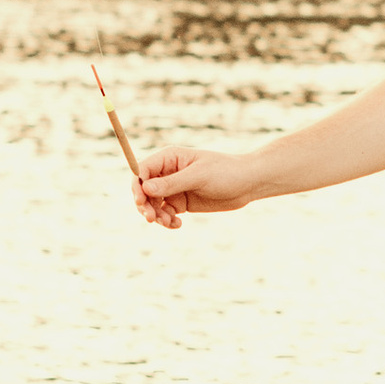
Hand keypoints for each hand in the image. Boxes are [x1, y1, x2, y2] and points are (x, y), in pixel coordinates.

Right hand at [133, 140, 260, 228]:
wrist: (247, 184)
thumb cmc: (225, 172)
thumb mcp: (199, 176)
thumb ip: (172, 183)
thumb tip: (146, 188)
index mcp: (169, 158)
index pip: (142, 170)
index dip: (137, 186)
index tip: (140, 201)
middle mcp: (168, 172)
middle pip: (144, 189)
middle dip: (145, 205)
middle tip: (152, 219)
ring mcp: (174, 188)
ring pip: (153, 204)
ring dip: (156, 215)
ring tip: (168, 223)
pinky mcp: (181, 203)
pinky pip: (165, 213)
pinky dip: (167, 221)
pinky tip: (177, 225)